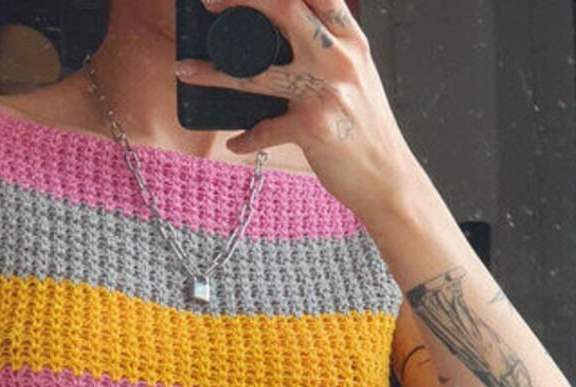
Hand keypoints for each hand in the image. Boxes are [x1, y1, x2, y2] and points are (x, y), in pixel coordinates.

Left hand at [175, 0, 420, 220]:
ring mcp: (325, 92)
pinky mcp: (312, 128)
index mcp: (351, 41)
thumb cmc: (367, 132)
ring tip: (186, 69)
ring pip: (258, 72)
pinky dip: (246, 138)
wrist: (389, 179)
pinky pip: (264, 130)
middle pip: (284, 9)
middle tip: (209, 1)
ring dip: (215, 71)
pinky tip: (236, 143)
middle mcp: (340, 58)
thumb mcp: (357, 80)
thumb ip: (329, 54)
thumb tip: (282, 46)